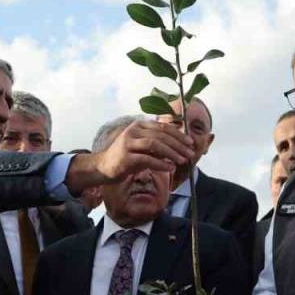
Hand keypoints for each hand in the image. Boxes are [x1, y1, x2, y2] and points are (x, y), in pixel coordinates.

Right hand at [66, 121, 194, 193]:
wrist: (105, 167)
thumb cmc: (128, 157)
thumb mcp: (143, 146)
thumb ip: (158, 143)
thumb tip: (181, 144)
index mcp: (139, 125)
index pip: (163, 127)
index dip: (179, 135)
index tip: (190, 143)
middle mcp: (133, 131)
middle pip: (161, 135)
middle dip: (178, 144)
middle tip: (190, 153)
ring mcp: (128, 143)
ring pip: (155, 145)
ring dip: (172, 153)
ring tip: (182, 160)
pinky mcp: (126, 157)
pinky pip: (147, 159)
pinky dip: (161, 164)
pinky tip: (170, 168)